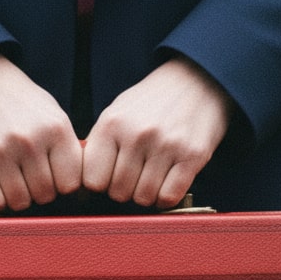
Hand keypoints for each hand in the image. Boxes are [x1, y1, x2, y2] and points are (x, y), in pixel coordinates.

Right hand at [0, 49, 83, 210]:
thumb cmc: (17, 101)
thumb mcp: (52, 114)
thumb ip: (66, 149)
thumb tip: (79, 193)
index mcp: (55, 128)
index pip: (71, 184)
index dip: (62, 185)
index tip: (52, 177)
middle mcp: (29, 140)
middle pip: (45, 195)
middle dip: (38, 191)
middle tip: (28, 176)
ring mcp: (0, 151)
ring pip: (20, 202)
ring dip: (17, 197)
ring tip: (11, 178)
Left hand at [82, 56, 231, 208]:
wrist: (198, 81)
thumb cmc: (152, 103)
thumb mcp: (117, 113)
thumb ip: (99, 145)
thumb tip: (82, 186)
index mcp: (112, 123)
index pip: (93, 180)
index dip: (101, 183)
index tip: (111, 176)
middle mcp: (137, 134)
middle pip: (118, 193)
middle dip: (125, 190)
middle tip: (136, 176)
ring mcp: (166, 145)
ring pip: (143, 198)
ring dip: (147, 194)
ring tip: (152, 177)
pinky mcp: (192, 156)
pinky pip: (169, 197)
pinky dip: (166, 197)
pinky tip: (167, 183)